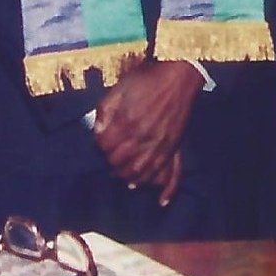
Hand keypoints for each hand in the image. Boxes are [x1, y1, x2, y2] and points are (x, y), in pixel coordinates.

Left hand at [94, 61, 202, 190]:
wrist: (178, 74)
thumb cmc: (147, 79)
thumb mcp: (119, 88)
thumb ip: (105, 110)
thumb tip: (97, 133)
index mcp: (126, 124)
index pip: (105, 147)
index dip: (100, 145)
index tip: (102, 140)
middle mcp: (143, 139)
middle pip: (121, 164)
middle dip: (113, 164)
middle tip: (112, 160)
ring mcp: (161, 145)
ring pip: (143, 173)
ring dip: (131, 179)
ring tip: (126, 178)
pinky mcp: (175, 146)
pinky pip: (173, 172)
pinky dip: (167, 189)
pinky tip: (161, 201)